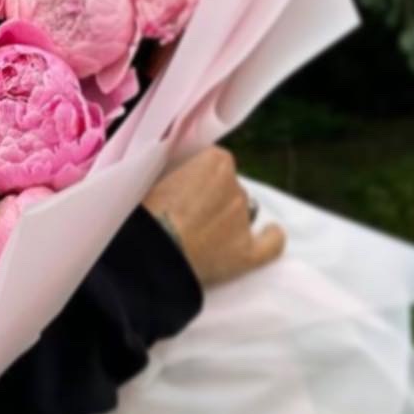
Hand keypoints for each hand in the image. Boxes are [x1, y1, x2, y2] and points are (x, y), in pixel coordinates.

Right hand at [143, 147, 284, 288]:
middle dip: (212, 199)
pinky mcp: (247, 253)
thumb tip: (178, 175)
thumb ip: (175, 169)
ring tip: (201, 234)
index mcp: (216, 160)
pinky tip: (270, 233)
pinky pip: (271, 244)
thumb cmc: (143, 212)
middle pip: (228, 188)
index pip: (213, 163)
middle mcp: (236, 186)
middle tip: (185, 215)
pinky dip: (271, 237)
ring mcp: (243, 220)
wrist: (148, 253)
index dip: (197, 176)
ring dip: (227, 219)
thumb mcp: (154, 174)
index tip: (182, 187)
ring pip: (242, 213)